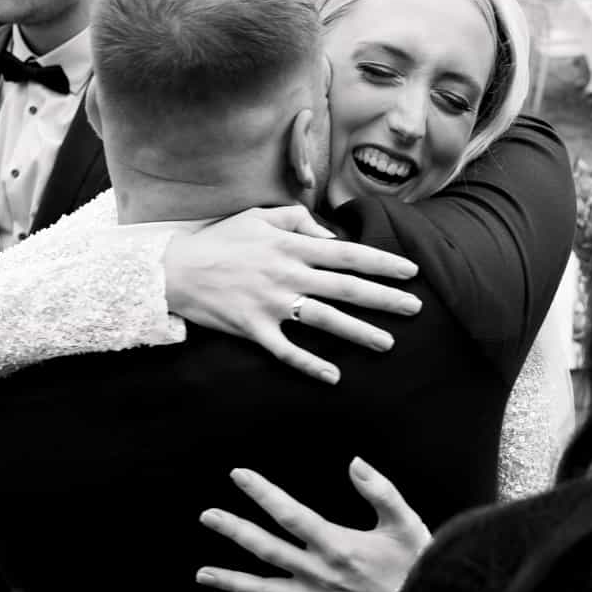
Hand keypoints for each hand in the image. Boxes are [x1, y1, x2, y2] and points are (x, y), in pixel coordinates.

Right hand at [163, 206, 421, 382]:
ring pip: (325, 320)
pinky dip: (310, 364)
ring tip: (388, 344)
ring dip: (359, 332)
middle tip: (416, 309)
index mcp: (291, 245)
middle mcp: (287, 274)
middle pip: (346, 288)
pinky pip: (286, 350)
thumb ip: (298, 219)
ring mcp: (271, 303)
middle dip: (385, 298)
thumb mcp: (258, 215)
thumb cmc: (220, 240)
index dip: (382, 263)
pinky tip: (333, 376)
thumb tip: (331, 235)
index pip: (347, 254)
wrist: (175, 270)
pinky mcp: (254, 329)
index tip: (410, 272)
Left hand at [196, 459, 432, 591]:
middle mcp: (319, 573)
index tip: (239, 475)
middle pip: (267, 550)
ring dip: (231, 583)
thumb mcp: (404, 521)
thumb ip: (379, 489)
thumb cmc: (416, 563)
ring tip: (201, 574)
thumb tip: (354, 462)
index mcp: (336, 545)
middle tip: (207, 516)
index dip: (262, 493)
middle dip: (234, 531)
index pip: (289, 514)